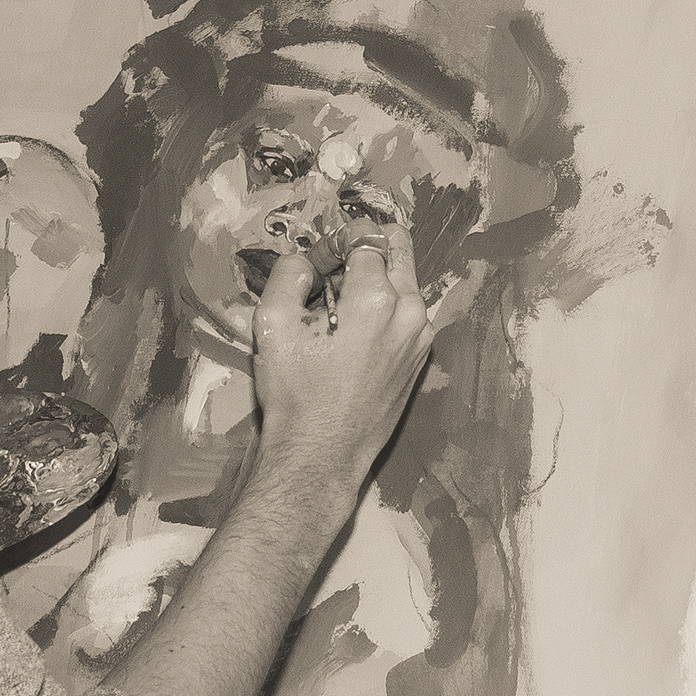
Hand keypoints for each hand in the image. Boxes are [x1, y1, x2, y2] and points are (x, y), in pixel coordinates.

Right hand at [247, 230, 448, 492]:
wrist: (321, 456)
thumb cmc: (295, 396)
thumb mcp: (273, 327)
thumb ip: (288, 275)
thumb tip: (306, 259)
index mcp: (377, 300)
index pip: (365, 238)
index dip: (337, 241)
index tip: (317, 261)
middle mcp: (411, 313)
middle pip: (397, 250)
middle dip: (365, 249)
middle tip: (332, 270)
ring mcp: (422, 338)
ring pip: (405, 282)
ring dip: (375, 280)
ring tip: (339, 306)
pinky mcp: (421, 359)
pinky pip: (408, 313)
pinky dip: (385, 308)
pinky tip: (354, 332)